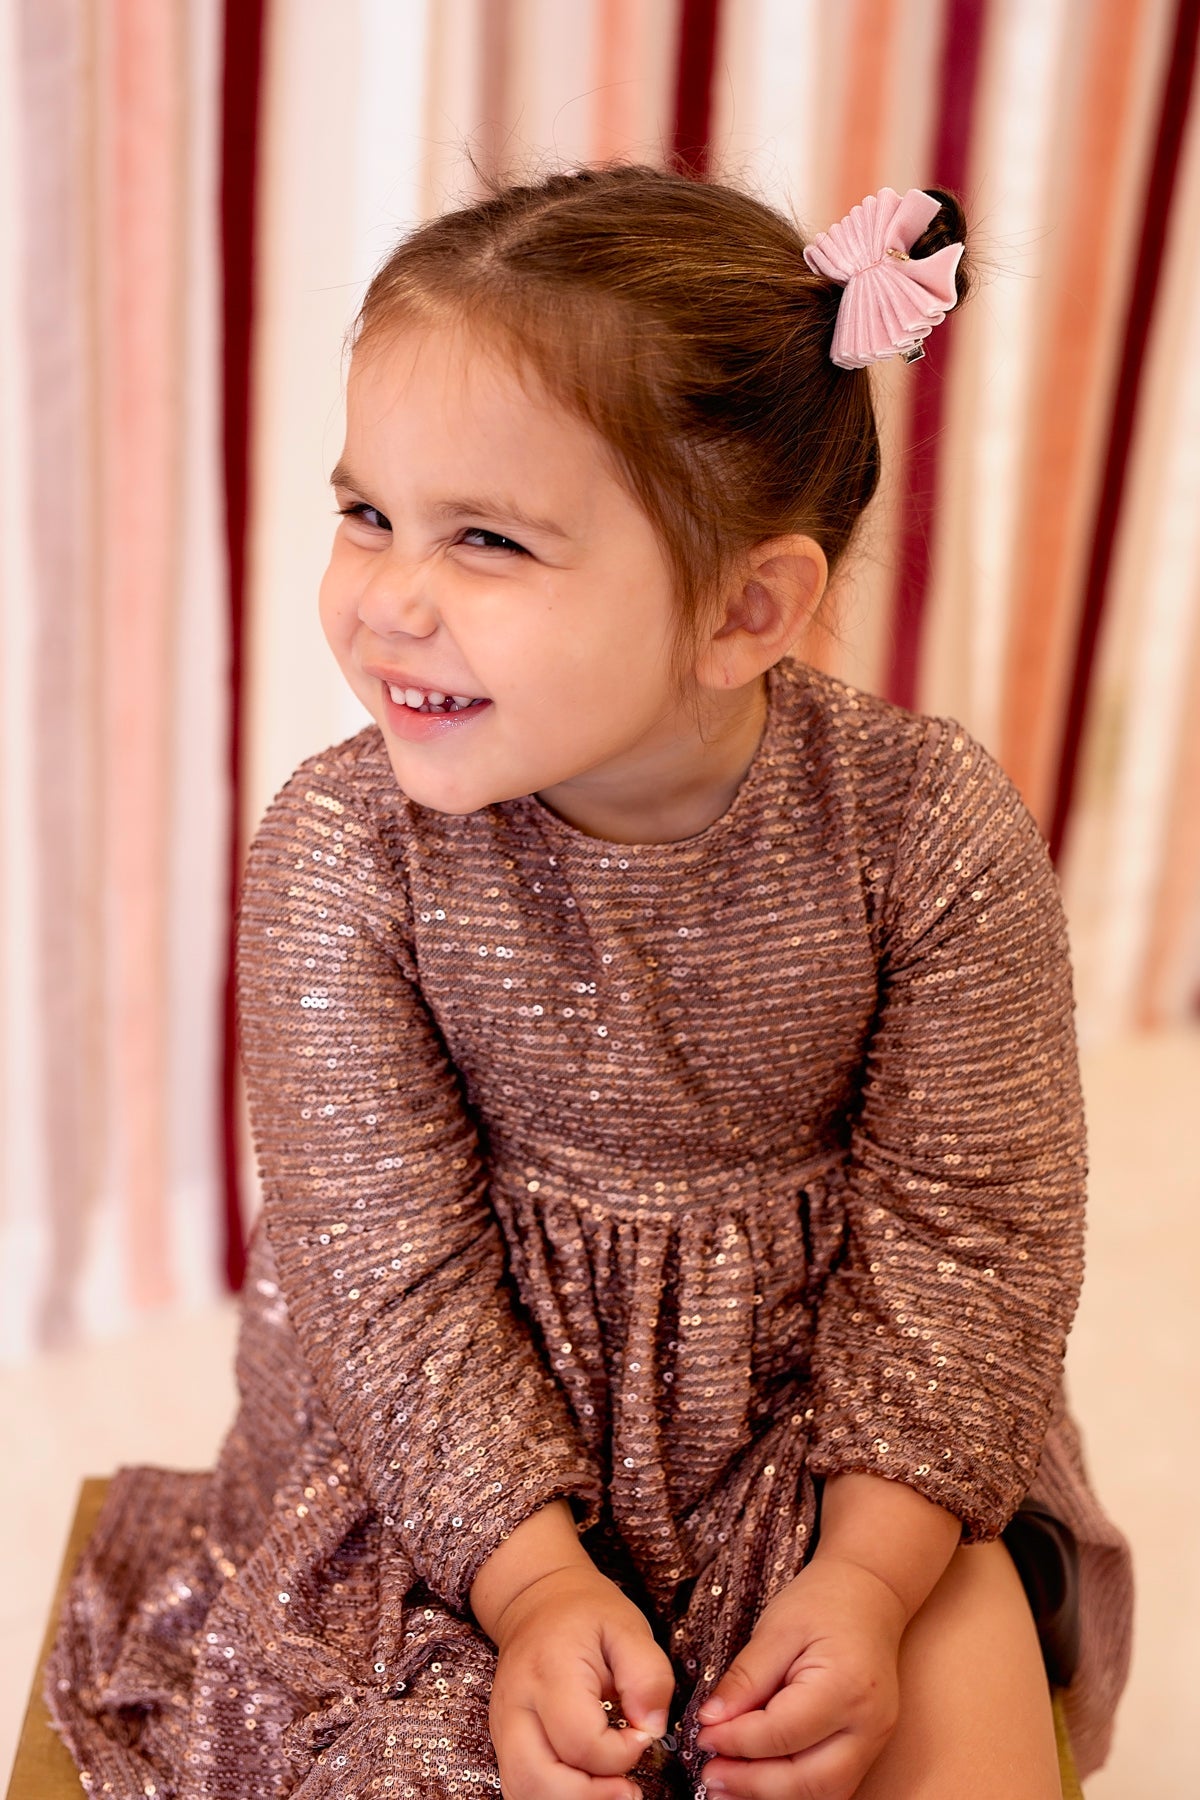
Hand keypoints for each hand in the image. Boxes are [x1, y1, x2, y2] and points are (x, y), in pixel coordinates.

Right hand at [488, 1562, 675, 1799]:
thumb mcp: (628, 1627)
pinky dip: (552, 1797)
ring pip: (522, 1790)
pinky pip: (519, 1787)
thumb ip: (648, 1675)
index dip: (621, 1754)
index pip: (580, 1741)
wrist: (536, 1601)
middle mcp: (516, 1705)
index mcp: (550, 1671)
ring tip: (610, 1790)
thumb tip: (651, 1727)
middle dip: (591, 1798)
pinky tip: (584, 1787)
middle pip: (538, 1779)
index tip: (643, 1735)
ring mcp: (503, 1727)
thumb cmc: (586, 1614)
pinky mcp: (502, 1741)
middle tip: (628, 1789)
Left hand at [694, 1556, 905, 1799]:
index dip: (736, 1740)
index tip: (702, 1736)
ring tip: (725, 1787)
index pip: (782, 1733)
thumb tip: (711, 1721)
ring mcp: (874, 1742)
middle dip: (753, 1784)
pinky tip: (758, 1782)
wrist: (868, 1594)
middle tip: (709, 1775)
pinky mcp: (869, 1749)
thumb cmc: (822, 1602)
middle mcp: (868, 1725)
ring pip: (823, 1793)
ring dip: (771, 1796)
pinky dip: (792, 1790)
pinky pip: (830, 1785)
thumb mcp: (776, 1628)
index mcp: (846, 1687)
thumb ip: (745, 1678)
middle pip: (808, 1779)